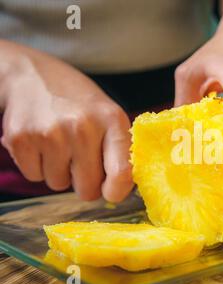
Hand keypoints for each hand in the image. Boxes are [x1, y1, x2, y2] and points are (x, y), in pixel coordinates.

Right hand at [0, 51, 132, 201]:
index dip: (117, 191)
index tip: (111, 192)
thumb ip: (120, 149)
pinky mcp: (21, 139)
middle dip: (85, 182)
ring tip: (59, 144)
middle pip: (88, 188)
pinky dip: (37, 166)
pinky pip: (34, 176)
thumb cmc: (77, 101)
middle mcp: (83, 127)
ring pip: (59, 184)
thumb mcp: (108, 115)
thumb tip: (123, 190)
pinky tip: (40, 142)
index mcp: (112, 120)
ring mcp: (50, 133)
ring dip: (59, 172)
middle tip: (80, 160)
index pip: (122, 173)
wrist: (30, 74)